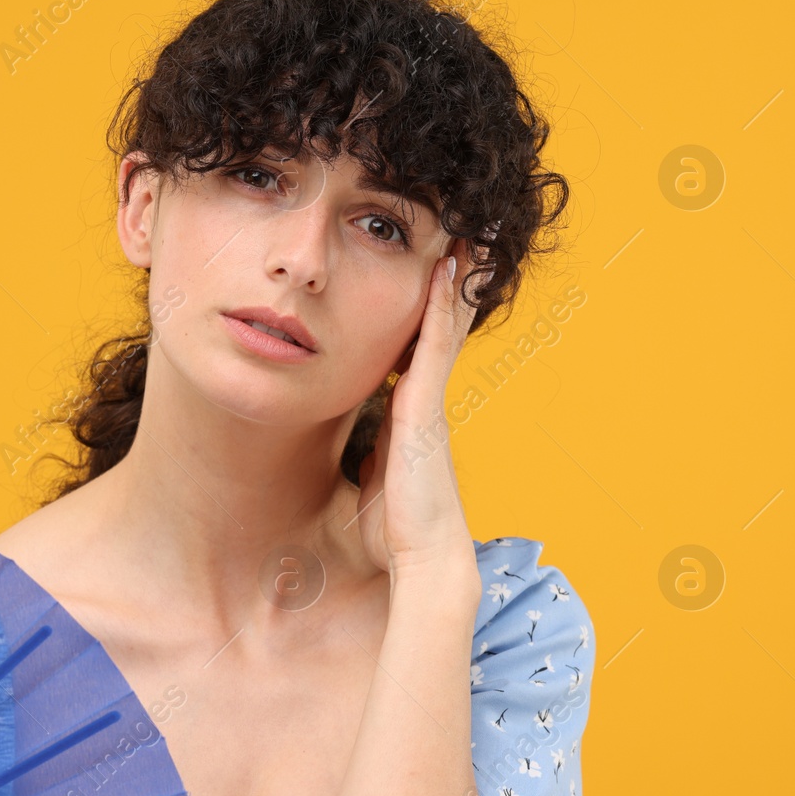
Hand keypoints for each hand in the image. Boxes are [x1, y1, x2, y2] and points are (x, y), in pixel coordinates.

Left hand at [354, 234, 490, 579]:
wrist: (421, 559)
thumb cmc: (393, 532)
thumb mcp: (366, 485)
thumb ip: (357, 465)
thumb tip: (334, 462)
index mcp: (406, 419)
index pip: (412, 354)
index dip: (419, 316)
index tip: (419, 277)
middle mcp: (422, 403)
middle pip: (435, 330)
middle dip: (445, 288)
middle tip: (456, 238)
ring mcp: (429, 402)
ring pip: (443, 327)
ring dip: (450, 283)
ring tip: (460, 236)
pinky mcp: (427, 407)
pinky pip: (437, 343)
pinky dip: (443, 305)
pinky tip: (446, 269)